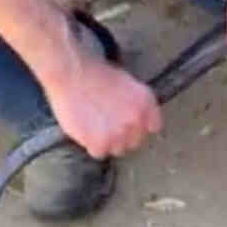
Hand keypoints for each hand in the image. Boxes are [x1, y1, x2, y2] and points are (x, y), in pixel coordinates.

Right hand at [38, 15, 161, 158]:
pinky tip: (85, 129)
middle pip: (135, 141)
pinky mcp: (100, 143)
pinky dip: (92, 144)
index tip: (129, 124)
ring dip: (108, 141)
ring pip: (117, 149)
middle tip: (107, 123)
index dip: (139, 126)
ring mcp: (119, 135)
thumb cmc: (94, 73)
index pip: (153, 127)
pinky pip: (99, 152)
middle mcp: (137, 121)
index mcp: (146, 103)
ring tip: (94, 125)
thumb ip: (137, 103)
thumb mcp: (126, 82)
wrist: (72, 74)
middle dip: (123, 135)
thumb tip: (135, 117)